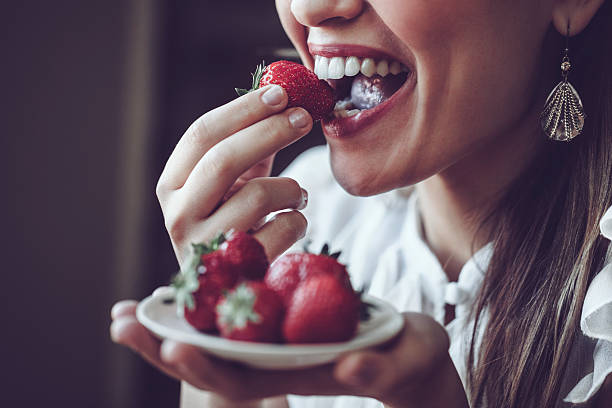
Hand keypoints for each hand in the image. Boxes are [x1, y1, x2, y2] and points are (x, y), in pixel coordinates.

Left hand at [110, 305, 468, 407]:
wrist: (406, 350)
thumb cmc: (409, 358)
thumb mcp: (403, 359)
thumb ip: (379, 368)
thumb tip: (350, 368)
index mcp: (299, 373)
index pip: (243, 379)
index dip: (206, 365)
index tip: (173, 344)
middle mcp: (276, 361)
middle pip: (212, 361)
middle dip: (165, 347)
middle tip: (121, 324)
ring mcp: (272, 341)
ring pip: (213, 337)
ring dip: (169, 325)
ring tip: (125, 311)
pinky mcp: (277, 318)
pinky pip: (230, 310)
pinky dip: (198, 300)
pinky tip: (170, 287)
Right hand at [155, 84, 312, 265]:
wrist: (228, 284)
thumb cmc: (232, 221)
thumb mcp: (232, 182)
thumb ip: (249, 145)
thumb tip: (284, 98)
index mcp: (172, 185)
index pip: (201, 135)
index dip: (243, 110)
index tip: (280, 93)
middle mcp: (178, 214)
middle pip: (224, 159)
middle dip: (270, 131)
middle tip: (304, 117)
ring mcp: (205, 245)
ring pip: (259, 195)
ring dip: (291, 187)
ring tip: (297, 194)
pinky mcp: (237, 270)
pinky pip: (282, 229)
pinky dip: (298, 219)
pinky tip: (293, 221)